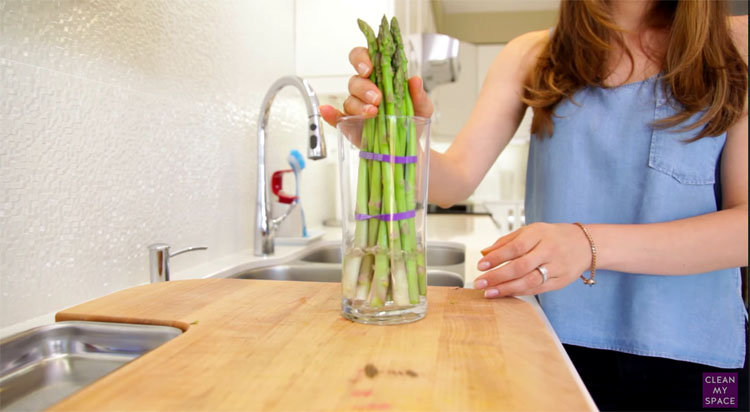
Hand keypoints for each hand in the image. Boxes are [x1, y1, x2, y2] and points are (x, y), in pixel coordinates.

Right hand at [319, 47, 434, 126]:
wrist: (409, 144)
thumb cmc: (412, 119)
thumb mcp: (422, 107)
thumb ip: (419, 94)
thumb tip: (415, 80)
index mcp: (380, 77)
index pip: (364, 58)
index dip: (362, 58)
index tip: (369, 67)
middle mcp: (364, 89)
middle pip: (355, 80)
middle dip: (364, 87)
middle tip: (377, 98)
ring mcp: (356, 107)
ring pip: (349, 100)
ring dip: (359, 105)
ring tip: (373, 113)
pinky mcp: (350, 124)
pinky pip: (337, 118)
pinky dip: (330, 114)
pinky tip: (328, 112)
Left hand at [472, 223, 590, 297]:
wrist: (585, 244)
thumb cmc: (553, 236)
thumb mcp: (530, 231)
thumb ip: (507, 241)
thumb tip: (485, 253)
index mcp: (540, 234)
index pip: (515, 247)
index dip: (496, 257)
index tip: (481, 265)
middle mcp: (549, 250)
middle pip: (521, 266)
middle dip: (497, 276)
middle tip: (480, 282)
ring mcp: (556, 267)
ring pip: (529, 281)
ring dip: (506, 289)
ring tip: (489, 292)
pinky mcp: (560, 282)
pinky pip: (537, 289)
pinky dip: (519, 292)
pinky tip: (505, 293)